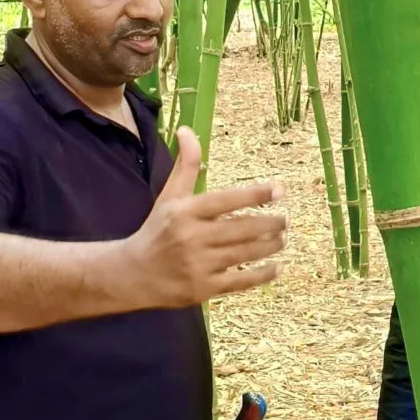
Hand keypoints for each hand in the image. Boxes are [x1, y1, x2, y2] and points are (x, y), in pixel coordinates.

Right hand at [130, 126, 286, 306]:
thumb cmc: (157, 230)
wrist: (133, 274)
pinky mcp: (204, 289)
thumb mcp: (169, 197)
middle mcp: (192, 238)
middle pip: (242, 228)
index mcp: (185, 212)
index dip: (256, 194)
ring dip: (270, 246)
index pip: (227, 200)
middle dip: (270, 223)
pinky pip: (241, 281)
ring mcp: (199, 265)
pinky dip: (263, 275)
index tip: (279, 189)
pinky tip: (277, 267)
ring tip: (282, 239)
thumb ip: (186, 166)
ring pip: (246, 254)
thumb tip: (187, 130)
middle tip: (286, 219)